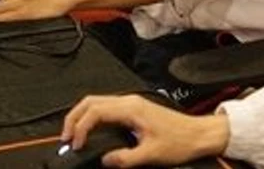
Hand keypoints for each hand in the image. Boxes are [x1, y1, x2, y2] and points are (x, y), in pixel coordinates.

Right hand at [61, 95, 229, 167]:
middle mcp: (129, 102)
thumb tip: (105, 160)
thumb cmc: (181, 141)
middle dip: (73, 118)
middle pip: (90, 102)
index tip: (74, 144)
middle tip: (64, 139)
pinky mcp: (134, 109)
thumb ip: (125, 159)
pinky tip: (90, 131)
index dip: (80, 128)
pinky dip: (92, 117)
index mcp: (131, 108)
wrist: (199, 135)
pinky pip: (106, 108)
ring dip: (81, 117)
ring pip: (97, 103)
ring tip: (72, 136)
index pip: (95, 112)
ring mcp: (131, 104)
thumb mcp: (151, 155)